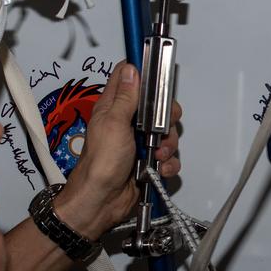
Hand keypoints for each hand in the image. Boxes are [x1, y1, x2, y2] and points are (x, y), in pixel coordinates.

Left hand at [54, 62, 182, 237]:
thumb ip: (126, 97)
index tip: (157, 78)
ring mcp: (139, 143)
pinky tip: (159, 170)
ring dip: (168, 145)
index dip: (143, 73)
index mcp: (114, 108)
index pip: (129, 79)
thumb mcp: (113, 123)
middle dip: (167, 118)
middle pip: (158, 107)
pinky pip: (169, 158)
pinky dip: (168, 164)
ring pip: (167, 134)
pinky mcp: (149, 162)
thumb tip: (131, 69)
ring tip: (157, 156)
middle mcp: (128, 123)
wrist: (102, 201)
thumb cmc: (101, 162)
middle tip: (161, 128)